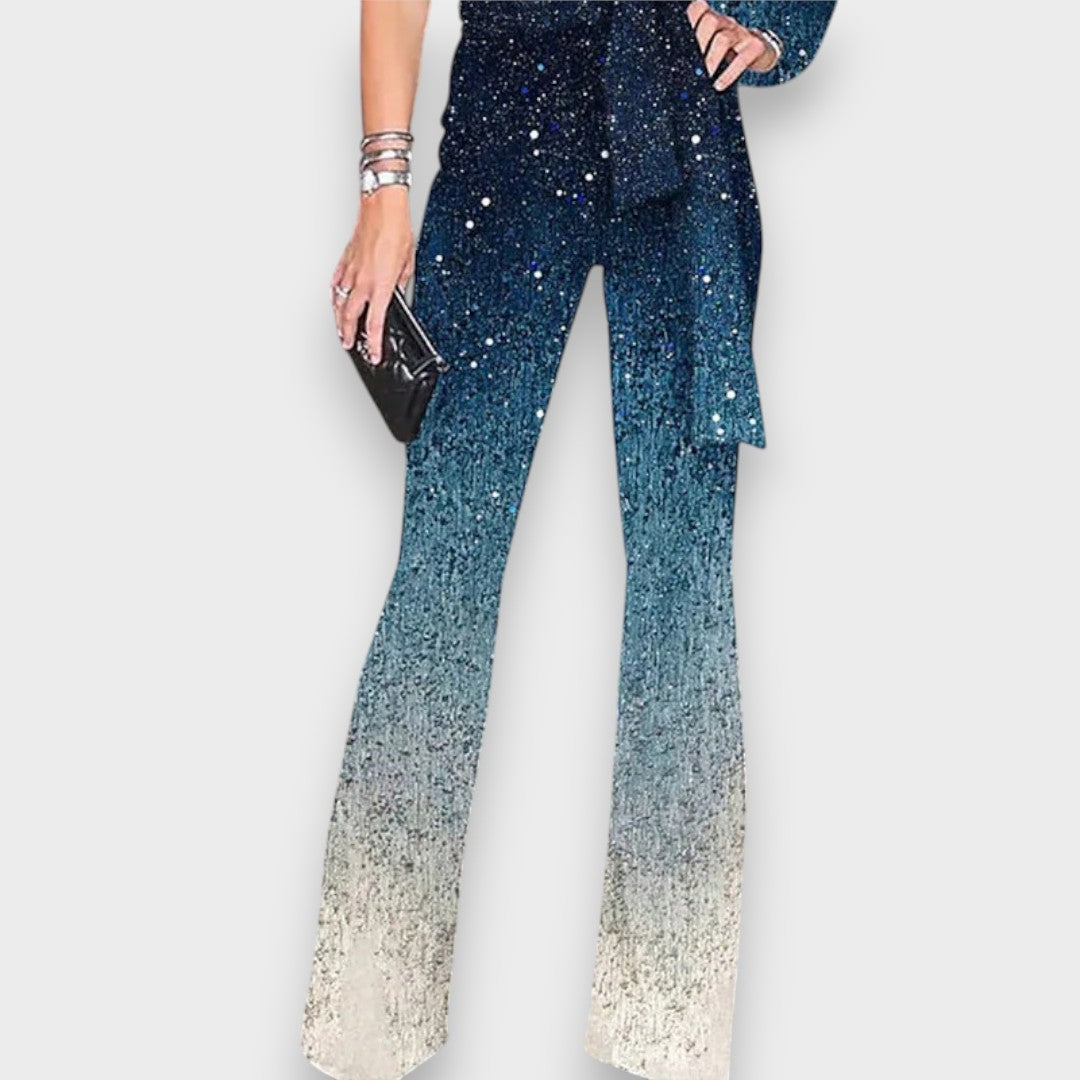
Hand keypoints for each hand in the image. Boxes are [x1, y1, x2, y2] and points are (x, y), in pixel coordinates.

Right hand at [331, 186, 414, 363]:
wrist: (382, 208)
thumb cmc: (396, 230)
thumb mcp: (408, 263)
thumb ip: (401, 282)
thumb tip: (398, 291)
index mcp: (382, 286)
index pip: (375, 324)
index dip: (374, 343)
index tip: (373, 354)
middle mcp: (364, 281)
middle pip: (350, 317)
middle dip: (349, 335)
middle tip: (349, 345)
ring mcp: (351, 271)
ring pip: (339, 303)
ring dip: (339, 319)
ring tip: (340, 330)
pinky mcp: (345, 261)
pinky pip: (336, 283)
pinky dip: (335, 295)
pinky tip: (335, 300)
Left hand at [684, 0, 778, 91]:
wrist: (760, 52)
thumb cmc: (729, 51)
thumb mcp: (711, 45)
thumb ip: (696, 49)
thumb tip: (673, 67)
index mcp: (712, 20)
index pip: (698, 9)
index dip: (690, 18)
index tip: (680, 40)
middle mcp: (726, 23)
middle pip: (710, 21)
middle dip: (699, 42)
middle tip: (692, 66)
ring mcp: (741, 34)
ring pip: (723, 39)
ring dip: (711, 60)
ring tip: (705, 79)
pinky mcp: (755, 47)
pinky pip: (742, 59)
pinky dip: (729, 74)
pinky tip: (719, 85)